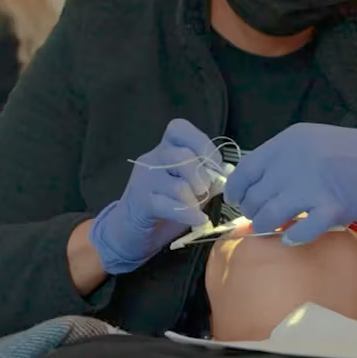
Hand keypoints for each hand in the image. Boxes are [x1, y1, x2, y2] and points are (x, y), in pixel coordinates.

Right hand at [89, 119, 221, 273]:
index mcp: (164, 148)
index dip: (202, 143)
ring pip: (179, 185)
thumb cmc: (164, 203)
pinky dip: (190, 215)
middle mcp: (151, 158)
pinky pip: (171, 206)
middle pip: (183, 157)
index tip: (214, 164)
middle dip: (202, 177)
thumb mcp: (189, 186)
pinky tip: (199, 220)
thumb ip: (206, 177)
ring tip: (197, 208)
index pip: (179, 128)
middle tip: (205, 191)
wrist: (130, 229)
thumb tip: (226, 172)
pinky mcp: (141, 202)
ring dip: (195, 200)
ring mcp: (144, 180)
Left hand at [225, 123, 356, 245]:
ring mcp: (313, 186)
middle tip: (259, 216)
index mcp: (286, 143)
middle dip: (252, 211)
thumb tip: (247, 185)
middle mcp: (295, 162)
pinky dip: (292, 237)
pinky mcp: (332, 209)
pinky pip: (300, 232)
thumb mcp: (306, 141)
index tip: (237, 200)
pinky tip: (292, 236)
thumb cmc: (342, 151)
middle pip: (256, 197)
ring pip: (270, 216)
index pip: (246, 171)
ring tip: (271, 226)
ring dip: (266, 226)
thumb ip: (278, 158)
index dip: (236, 191)